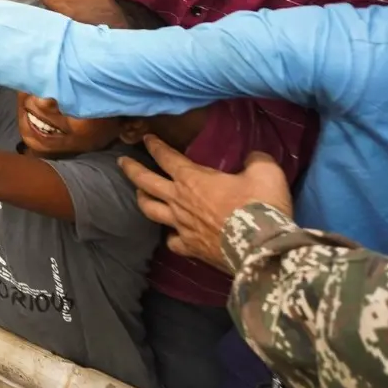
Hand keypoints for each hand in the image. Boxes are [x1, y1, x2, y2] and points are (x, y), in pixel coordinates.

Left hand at [120, 136, 293, 272]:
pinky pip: (172, 242)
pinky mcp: (190, 248)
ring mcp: (181, 226)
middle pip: (146, 182)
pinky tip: (172, 236)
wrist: (261, 247)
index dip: (155, 146)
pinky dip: (170, 237)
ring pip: (150, 210)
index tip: (146, 138)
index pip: (166, 157)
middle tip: (122, 161)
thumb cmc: (260, 205)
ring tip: (138, 195)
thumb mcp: (265, 172)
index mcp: (192, 179)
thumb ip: (256, 160)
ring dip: (142, 200)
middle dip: (131, 169)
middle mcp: (179, 201)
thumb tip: (254, 157)